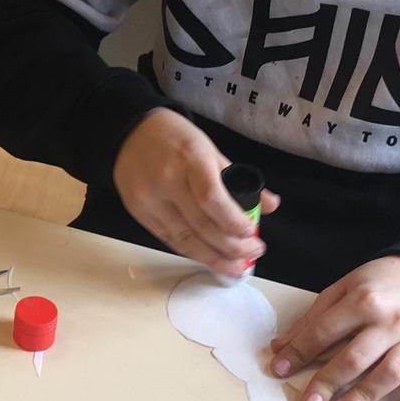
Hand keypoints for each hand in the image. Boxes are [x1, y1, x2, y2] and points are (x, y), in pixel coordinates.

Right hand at [112, 109, 278, 277]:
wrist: (129, 133)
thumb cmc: (176, 138)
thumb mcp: (210, 150)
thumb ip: (238, 178)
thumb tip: (271, 206)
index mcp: (189, 160)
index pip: (211, 198)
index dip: (233, 221)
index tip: (251, 233)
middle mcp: (166, 182)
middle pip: (200, 225)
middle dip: (230, 247)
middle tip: (252, 254)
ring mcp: (149, 200)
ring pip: (184, 239)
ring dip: (213, 258)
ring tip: (235, 267)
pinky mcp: (138, 213)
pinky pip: (168, 239)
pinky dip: (192, 251)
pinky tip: (209, 258)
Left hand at [269, 255, 399, 400]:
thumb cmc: (383, 282)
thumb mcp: (345, 287)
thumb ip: (314, 316)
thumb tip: (281, 346)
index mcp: (364, 300)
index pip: (324, 332)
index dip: (299, 352)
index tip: (279, 369)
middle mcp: (392, 321)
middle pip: (356, 358)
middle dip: (328, 382)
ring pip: (391, 373)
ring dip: (365, 396)